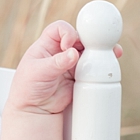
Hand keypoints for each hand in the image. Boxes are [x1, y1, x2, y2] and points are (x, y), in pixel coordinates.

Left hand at [6, 20, 121, 115]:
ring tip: (111, 52)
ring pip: (88, 52)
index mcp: (46, 45)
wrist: (34, 110)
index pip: (59, 29)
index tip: (68, 45)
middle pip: (79, 38)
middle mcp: (60, 51)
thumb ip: (57, 63)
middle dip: (89, 40)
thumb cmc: (27, 88)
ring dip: (100, 51)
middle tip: (97, 47)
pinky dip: (102, 65)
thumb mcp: (39, 72)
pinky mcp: (80, 76)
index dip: (67, 33)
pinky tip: (109, 64)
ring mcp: (71, 64)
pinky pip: (93, 68)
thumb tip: (73, 53)